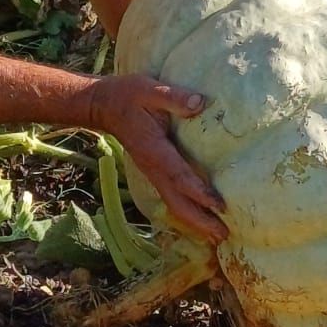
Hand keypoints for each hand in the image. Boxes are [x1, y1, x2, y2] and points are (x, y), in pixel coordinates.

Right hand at [88, 74, 226, 244]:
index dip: (199, 192)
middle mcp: (153, 167)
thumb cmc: (128, 96)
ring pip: (173, 204)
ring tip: (216, 237)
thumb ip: (174, 97)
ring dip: (194, 222)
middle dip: (200, 221)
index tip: (220, 206)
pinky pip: (171, 197)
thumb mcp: (150, 90)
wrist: (103, 106)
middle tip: (223, 236)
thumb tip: (200, 103)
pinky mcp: (154, 172)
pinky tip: (199, 220)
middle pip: (177, 201)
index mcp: (154, 150)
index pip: (179, 175)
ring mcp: (152, 172)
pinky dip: (186, 212)